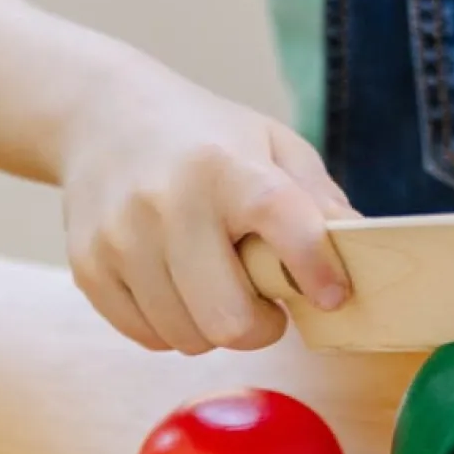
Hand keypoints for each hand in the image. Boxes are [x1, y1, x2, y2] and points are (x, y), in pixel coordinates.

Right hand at [59, 62, 355, 353]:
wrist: (101, 116)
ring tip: (216, 288)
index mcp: (227, 166)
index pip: (283, 223)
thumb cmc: (204, 139)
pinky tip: (177, 289)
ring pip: (187, 337)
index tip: (332, 295)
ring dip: (214, 328)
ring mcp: (121, 238)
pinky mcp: (89, 267)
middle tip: (265, 306)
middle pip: (228, 320)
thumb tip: (364, 254)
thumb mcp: (271, 145)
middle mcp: (169, 201)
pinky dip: (172, 327)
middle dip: (260, 328)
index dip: (314, 269)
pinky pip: (147, 336)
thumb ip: (318, 199)